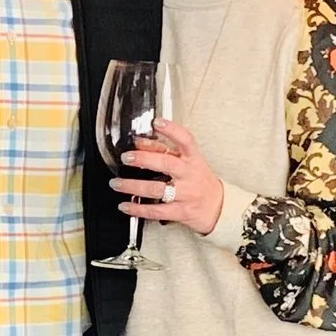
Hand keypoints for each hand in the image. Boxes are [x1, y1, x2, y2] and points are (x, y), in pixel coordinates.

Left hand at [115, 118, 225, 236]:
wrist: (218, 207)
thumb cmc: (199, 181)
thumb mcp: (188, 162)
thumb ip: (164, 151)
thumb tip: (139, 142)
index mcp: (192, 159)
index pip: (186, 140)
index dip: (172, 130)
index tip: (157, 123)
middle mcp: (189, 175)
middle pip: (166, 164)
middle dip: (144, 159)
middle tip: (126, 157)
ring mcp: (185, 194)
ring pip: (157, 189)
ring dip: (133, 186)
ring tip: (117, 183)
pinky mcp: (180, 212)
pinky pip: (157, 211)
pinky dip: (138, 209)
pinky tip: (126, 206)